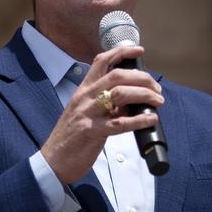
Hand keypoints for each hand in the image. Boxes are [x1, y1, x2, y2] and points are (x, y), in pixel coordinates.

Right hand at [41, 45, 163, 183]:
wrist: (53, 160)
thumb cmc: (71, 137)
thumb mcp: (84, 112)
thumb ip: (104, 103)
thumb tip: (130, 99)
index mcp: (83, 91)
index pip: (101, 62)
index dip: (121, 52)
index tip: (139, 50)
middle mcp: (85, 98)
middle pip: (117, 76)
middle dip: (142, 78)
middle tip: (156, 89)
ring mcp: (88, 114)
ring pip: (120, 94)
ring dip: (144, 95)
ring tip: (158, 101)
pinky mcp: (92, 132)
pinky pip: (120, 122)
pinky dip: (140, 119)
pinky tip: (151, 119)